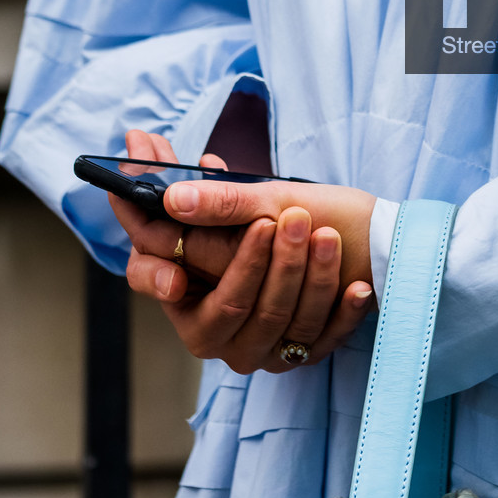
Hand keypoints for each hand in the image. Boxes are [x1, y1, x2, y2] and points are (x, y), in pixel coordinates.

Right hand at [112, 129, 375, 375]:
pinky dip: (340, 312)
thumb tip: (141, 143)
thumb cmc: (285, 224)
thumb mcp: (250, 201)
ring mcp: (256, 348)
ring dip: (306, 276)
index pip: (157, 281)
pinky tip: (356, 287)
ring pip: (277, 321)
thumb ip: (203, 183)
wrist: (355, 248)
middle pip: (231, 305)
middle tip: (291, 220)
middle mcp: (213, 327)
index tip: (181, 268)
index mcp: (180, 287)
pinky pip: (319, 340)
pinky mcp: (298, 354)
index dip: (162, 277)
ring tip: (325, 236)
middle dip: (264, 262)